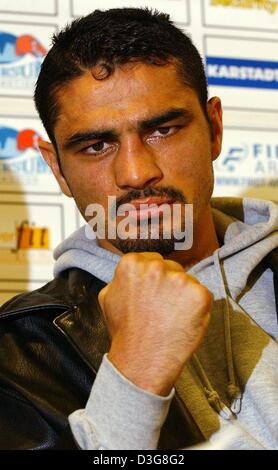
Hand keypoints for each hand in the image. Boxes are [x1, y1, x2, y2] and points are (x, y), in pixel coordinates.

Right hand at [98, 252, 211, 395]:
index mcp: (132, 263)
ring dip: (184, 297)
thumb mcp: (108, 297)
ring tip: (171, 318)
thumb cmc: (125, 333)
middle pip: (172, 268)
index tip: (153, 296)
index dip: (154, 280)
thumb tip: (130, 270)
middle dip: (170, 286)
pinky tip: (183, 322)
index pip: (152, 261)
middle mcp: (156, 266)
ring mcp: (179, 280)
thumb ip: (120, 278)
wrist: (140, 362)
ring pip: (188, 282)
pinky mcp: (198, 295)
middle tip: (162, 310)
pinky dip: (197, 309)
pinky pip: (202, 296)